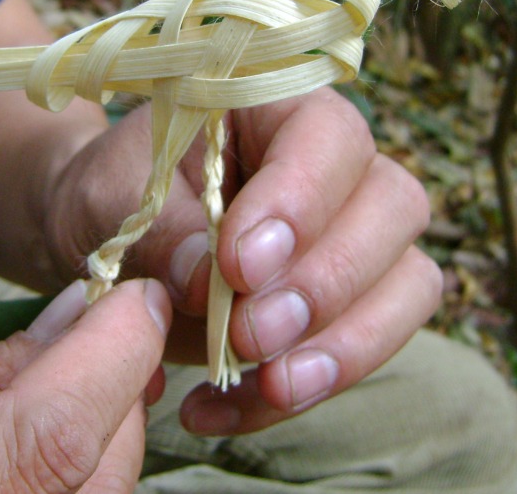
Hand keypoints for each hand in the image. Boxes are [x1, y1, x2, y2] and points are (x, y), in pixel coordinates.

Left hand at [47, 87, 440, 434]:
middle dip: (327, 282)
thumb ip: (161, 229)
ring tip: (266, 385)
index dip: (299, 201)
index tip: (238, 267)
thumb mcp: (112, 198)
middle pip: (393, 206)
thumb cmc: (113, 193)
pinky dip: (306, 390)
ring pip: (409, 282)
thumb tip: (206, 280)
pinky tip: (228, 410)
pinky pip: (367, 347)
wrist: (107, 233)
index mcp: (279, 107)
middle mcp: (337, 165)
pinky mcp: (350, 301)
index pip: (326, 137)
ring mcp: (355, 233)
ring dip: (345, 346)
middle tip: (250, 333)